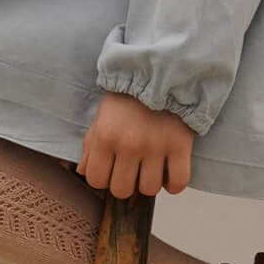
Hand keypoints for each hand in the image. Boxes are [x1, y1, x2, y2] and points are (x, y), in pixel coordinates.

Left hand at [76, 90, 194, 197]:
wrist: (161, 73)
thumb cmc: (128, 97)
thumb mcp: (102, 116)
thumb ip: (90, 145)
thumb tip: (83, 173)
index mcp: (105, 136)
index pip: (96, 180)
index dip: (103, 179)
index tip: (111, 170)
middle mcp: (129, 144)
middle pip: (122, 190)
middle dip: (125, 183)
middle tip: (131, 169)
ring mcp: (156, 146)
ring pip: (149, 188)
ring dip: (149, 182)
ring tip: (150, 168)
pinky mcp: (180, 145)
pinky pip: (178, 182)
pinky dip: (174, 184)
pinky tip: (168, 174)